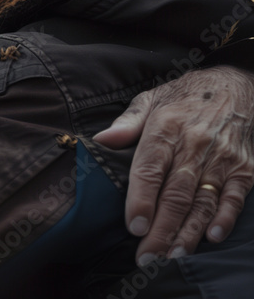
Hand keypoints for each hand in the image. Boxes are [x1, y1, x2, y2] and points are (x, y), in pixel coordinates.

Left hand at [94, 66, 253, 265]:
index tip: (134, 226)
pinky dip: (224, 218)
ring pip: (203, 201)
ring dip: (189, 231)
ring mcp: (222, 158)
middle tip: (147, 256)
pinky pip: (233, 197)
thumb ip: (127, 123)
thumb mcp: (149, 99)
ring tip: (173, 255)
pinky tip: (212, 237)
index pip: (150, 169)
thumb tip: (102, 140)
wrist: (235, 85)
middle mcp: (195, 145)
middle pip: (175, 193)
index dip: (142, 200)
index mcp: (166, 129)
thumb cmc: (183, 97)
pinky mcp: (243, 169)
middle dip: (161, 228)